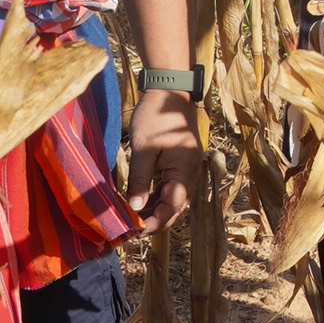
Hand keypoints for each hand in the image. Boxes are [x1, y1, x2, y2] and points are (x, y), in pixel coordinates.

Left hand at [128, 87, 202, 228]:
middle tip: (133, 230)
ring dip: (156, 210)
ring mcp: (186, 168)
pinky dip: (157, 197)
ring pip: (174, 198)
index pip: (174, 206)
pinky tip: (142, 202)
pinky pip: (170, 187)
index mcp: (184, 171)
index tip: (136, 231)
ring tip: (135, 219)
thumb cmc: (157, 117)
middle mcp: (189, 173)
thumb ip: (141, 180)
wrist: (170, 91)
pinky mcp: (179, 163)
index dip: (156, 221)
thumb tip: (137, 208)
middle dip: (157, 221)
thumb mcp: (144, 149)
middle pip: (176, 207)